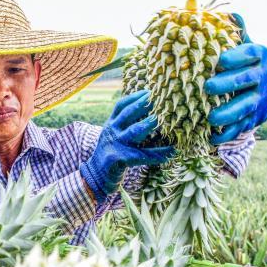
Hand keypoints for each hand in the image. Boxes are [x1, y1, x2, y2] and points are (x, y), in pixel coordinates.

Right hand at [79, 89, 175, 203]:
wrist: (96, 175)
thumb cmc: (111, 153)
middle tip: (160, 99)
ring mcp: (115, 145)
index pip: (121, 106)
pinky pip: (143, 156)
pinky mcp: (119, 159)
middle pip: (128, 114)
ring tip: (164, 120)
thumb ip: (124, 125)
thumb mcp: (113, 135)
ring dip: (150, 124)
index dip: (135, 97)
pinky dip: (158, 154)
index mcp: (111, 124)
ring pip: (135, 132)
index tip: (149, 91)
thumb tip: (149, 114)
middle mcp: (112, 131)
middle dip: (144, 105)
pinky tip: (170, 153)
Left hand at [203, 13, 266, 144]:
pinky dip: (228, 134)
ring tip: (211, 118)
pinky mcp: (254, 117)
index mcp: (257, 55)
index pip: (249, 53)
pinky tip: (213, 138)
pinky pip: (242, 127)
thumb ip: (234, 31)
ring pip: (245, 106)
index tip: (220, 60)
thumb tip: (229, 13)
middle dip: (228, 84)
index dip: (236, 57)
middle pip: (246, 80)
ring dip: (229, 113)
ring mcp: (258, 98)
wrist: (264, 85)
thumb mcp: (242, 43)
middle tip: (208, 87)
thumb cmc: (243, 60)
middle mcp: (261, 77)